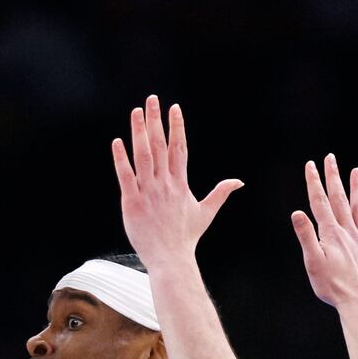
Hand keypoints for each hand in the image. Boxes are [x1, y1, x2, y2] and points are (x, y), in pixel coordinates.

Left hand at [112, 96, 242, 265]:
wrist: (171, 259)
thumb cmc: (186, 237)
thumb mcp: (206, 213)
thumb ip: (220, 193)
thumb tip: (239, 182)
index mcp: (180, 183)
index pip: (179, 148)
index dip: (176, 127)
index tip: (174, 108)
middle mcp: (165, 184)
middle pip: (160, 145)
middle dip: (156, 120)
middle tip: (152, 99)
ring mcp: (148, 192)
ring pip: (143, 156)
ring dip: (139, 132)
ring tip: (136, 112)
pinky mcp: (133, 203)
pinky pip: (126, 177)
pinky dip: (122, 159)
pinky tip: (117, 142)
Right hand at [291, 153, 357, 308]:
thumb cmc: (331, 286)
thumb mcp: (312, 261)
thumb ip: (305, 235)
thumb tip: (297, 212)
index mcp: (331, 233)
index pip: (320, 202)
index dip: (314, 182)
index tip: (311, 165)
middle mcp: (348, 232)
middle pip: (339, 199)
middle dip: (333, 178)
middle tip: (331, 158)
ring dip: (357, 189)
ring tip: (356, 171)